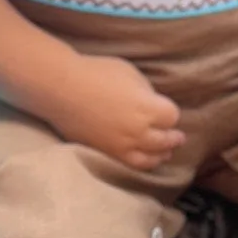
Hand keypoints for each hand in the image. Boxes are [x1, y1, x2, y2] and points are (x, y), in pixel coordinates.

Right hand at [41, 54, 184, 171]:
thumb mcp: (129, 73)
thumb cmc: (96, 73)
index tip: (166, 110)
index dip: (170, 113)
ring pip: (151, 158)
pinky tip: (143, 158)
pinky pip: (130, 165)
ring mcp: (123, 145)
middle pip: (166, 140)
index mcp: (148, 108)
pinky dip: (142, 163)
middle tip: (177, 137)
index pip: (172, 117)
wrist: (61, 89)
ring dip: (161, 154)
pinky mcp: (107, 153)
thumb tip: (152, 104)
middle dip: (173, 137)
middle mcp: (139, 131)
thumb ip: (146, 92)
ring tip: (164, 152)